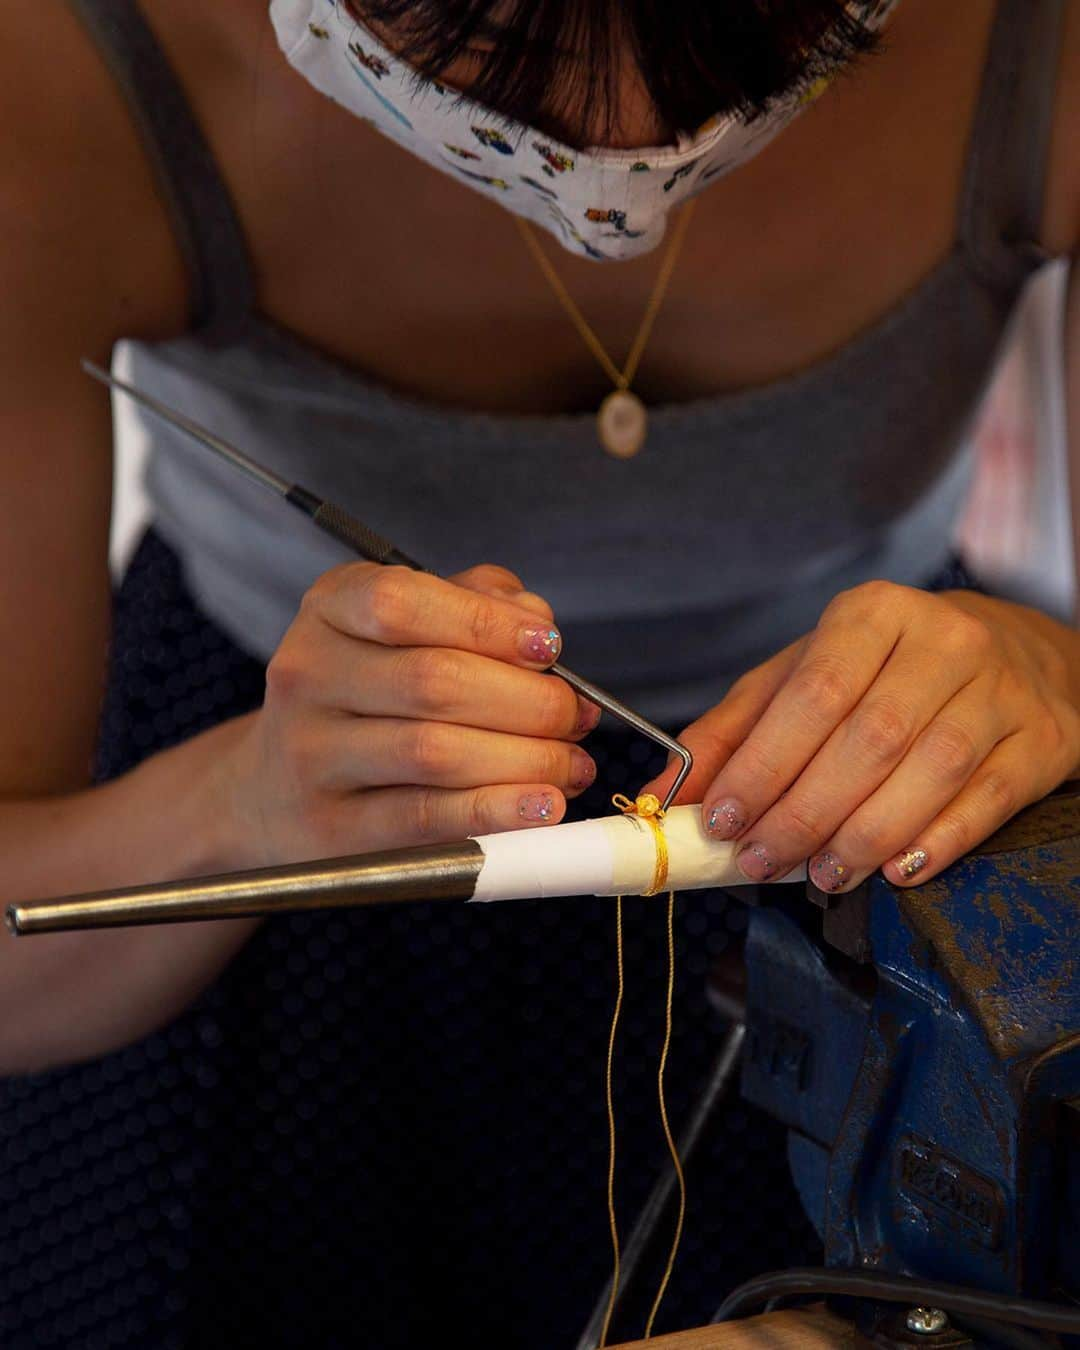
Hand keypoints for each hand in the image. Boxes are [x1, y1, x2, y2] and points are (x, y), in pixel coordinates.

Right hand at [217, 562, 599, 866]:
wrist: (276, 787)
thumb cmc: (368, 693)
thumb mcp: (408, 627)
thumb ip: (476, 605)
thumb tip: (538, 624)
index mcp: (331, 608)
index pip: (405, 603)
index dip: (489, 625)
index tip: (551, 648)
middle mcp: (308, 674)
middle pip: (434, 681)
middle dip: (529, 702)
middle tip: (575, 717)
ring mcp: (311, 754)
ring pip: (435, 752)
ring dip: (525, 760)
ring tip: (570, 764)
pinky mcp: (330, 826)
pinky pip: (426, 817)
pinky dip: (495, 811)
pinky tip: (540, 805)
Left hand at [644, 582, 1079, 890]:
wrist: (1016, 654)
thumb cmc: (889, 670)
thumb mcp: (806, 675)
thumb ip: (736, 730)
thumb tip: (667, 794)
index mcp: (874, 615)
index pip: (814, 692)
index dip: (765, 763)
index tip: (723, 817)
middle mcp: (944, 641)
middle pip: (869, 738)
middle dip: (804, 811)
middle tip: (760, 860)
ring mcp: (1000, 690)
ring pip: (931, 770)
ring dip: (864, 835)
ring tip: (820, 874)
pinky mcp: (1041, 740)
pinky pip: (987, 798)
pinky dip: (937, 841)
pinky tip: (894, 871)